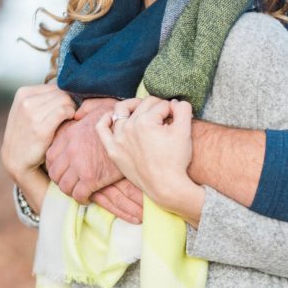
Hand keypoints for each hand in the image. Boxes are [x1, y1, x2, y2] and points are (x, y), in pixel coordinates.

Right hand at [1, 82, 75, 184]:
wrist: (17, 158)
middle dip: (70, 102)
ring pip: (65, 100)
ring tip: (68, 118)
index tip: (66, 105)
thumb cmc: (28, 131)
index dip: (66, 94)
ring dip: (72, 109)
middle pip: (62, 92)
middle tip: (70, 114)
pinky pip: (64, 111)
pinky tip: (69, 121)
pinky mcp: (40, 128)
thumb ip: (45, 96)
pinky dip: (71, 114)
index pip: (56, 84)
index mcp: (23, 93)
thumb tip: (69, 84)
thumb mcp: (29, 109)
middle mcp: (26, 101)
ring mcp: (32, 114)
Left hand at [45, 97, 123, 202]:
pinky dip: (81, 198)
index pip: (50, 156)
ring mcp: (80, 165)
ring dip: (70, 191)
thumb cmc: (122, 120)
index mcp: (70, 135)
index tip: (63, 171)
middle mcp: (70, 150)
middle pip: (54, 172)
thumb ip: (87, 108)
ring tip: (78, 191)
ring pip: (64, 185)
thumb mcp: (102, 107)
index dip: (54, 166)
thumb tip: (77, 113)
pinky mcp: (91, 178)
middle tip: (70, 183)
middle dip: (60, 180)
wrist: (137, 133)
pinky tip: (88, 197)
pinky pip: (78, 194)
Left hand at [95, 97, 203, 224]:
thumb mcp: (185, 132)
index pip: (161, 105)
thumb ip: (182, 109)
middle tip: (167, 117)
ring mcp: (118, 139)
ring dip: (134, 107)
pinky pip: (102, 129)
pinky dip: (106, 119)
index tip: (178, 118)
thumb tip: (174, 102)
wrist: (166, 186)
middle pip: (144, 106)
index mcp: (146, 121)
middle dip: (158, 108)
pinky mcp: (113, 150)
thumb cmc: (176, 160)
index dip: (173, 110)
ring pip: (122, 111)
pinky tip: (112, 116)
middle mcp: (128, 127)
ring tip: (145, 112)